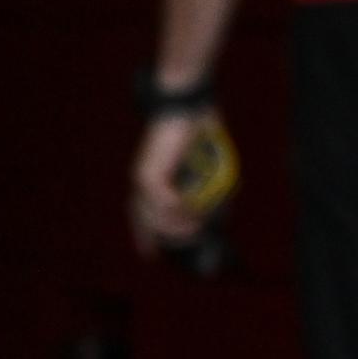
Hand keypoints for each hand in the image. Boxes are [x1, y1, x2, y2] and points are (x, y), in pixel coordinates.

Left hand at [129, 105, 214, 253]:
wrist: (185, 104)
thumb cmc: (196, 126)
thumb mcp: (200, 160)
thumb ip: (202, 181)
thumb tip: (215, 206)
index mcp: (149, 178)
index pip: (142, 215)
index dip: (147, 236)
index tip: (152, 254)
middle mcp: (142, 182)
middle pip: (147, 222)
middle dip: (167, 236)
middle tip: (191, 240)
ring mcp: (143, 179)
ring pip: (158, 216)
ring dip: (180, 225)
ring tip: (198, 227)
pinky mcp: (149, 175)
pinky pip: (165, 203)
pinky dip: (181, 210)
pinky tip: (195, 212)